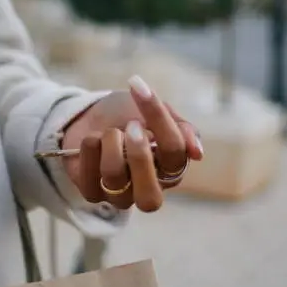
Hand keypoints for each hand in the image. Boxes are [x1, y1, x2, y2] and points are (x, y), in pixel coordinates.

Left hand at [61, 75, 203, 211]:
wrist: (91, 115)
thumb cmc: (129, 115)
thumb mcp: (155, 114)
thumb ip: (180, 129)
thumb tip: (197, 152)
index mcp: (172, 169)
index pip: (174, 152)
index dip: (160, 120)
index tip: (140, 89)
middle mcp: (149, 189)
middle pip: (149, 196)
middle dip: (139, 157)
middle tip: (131, 125)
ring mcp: (120, 196)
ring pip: (114, 178)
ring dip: (110, 143)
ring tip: (110, 130)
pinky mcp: (92, 193)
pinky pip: (89, 177)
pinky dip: (90, 148)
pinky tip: (93, 139)